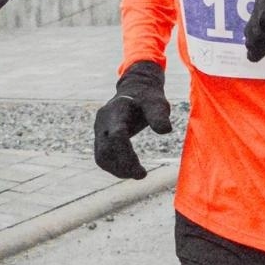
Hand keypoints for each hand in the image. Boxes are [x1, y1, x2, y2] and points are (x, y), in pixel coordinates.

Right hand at [93, 61, 172, 178]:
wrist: (135, 90)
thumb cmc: (148, 98)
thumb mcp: (158, 103)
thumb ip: (159, 115)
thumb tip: (165, 131)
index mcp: (117, 110)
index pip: (117, 136)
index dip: (127, 156)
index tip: (142, 172)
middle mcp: (103, 120)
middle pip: (106, 150)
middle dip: (123, 166)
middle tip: (142, 175)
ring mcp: (99, 129)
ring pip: (101, 156)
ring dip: (117, 170)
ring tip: (137, 174)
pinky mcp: (100, 137)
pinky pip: (102, 156)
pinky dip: (114, 166)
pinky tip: (129, 170)